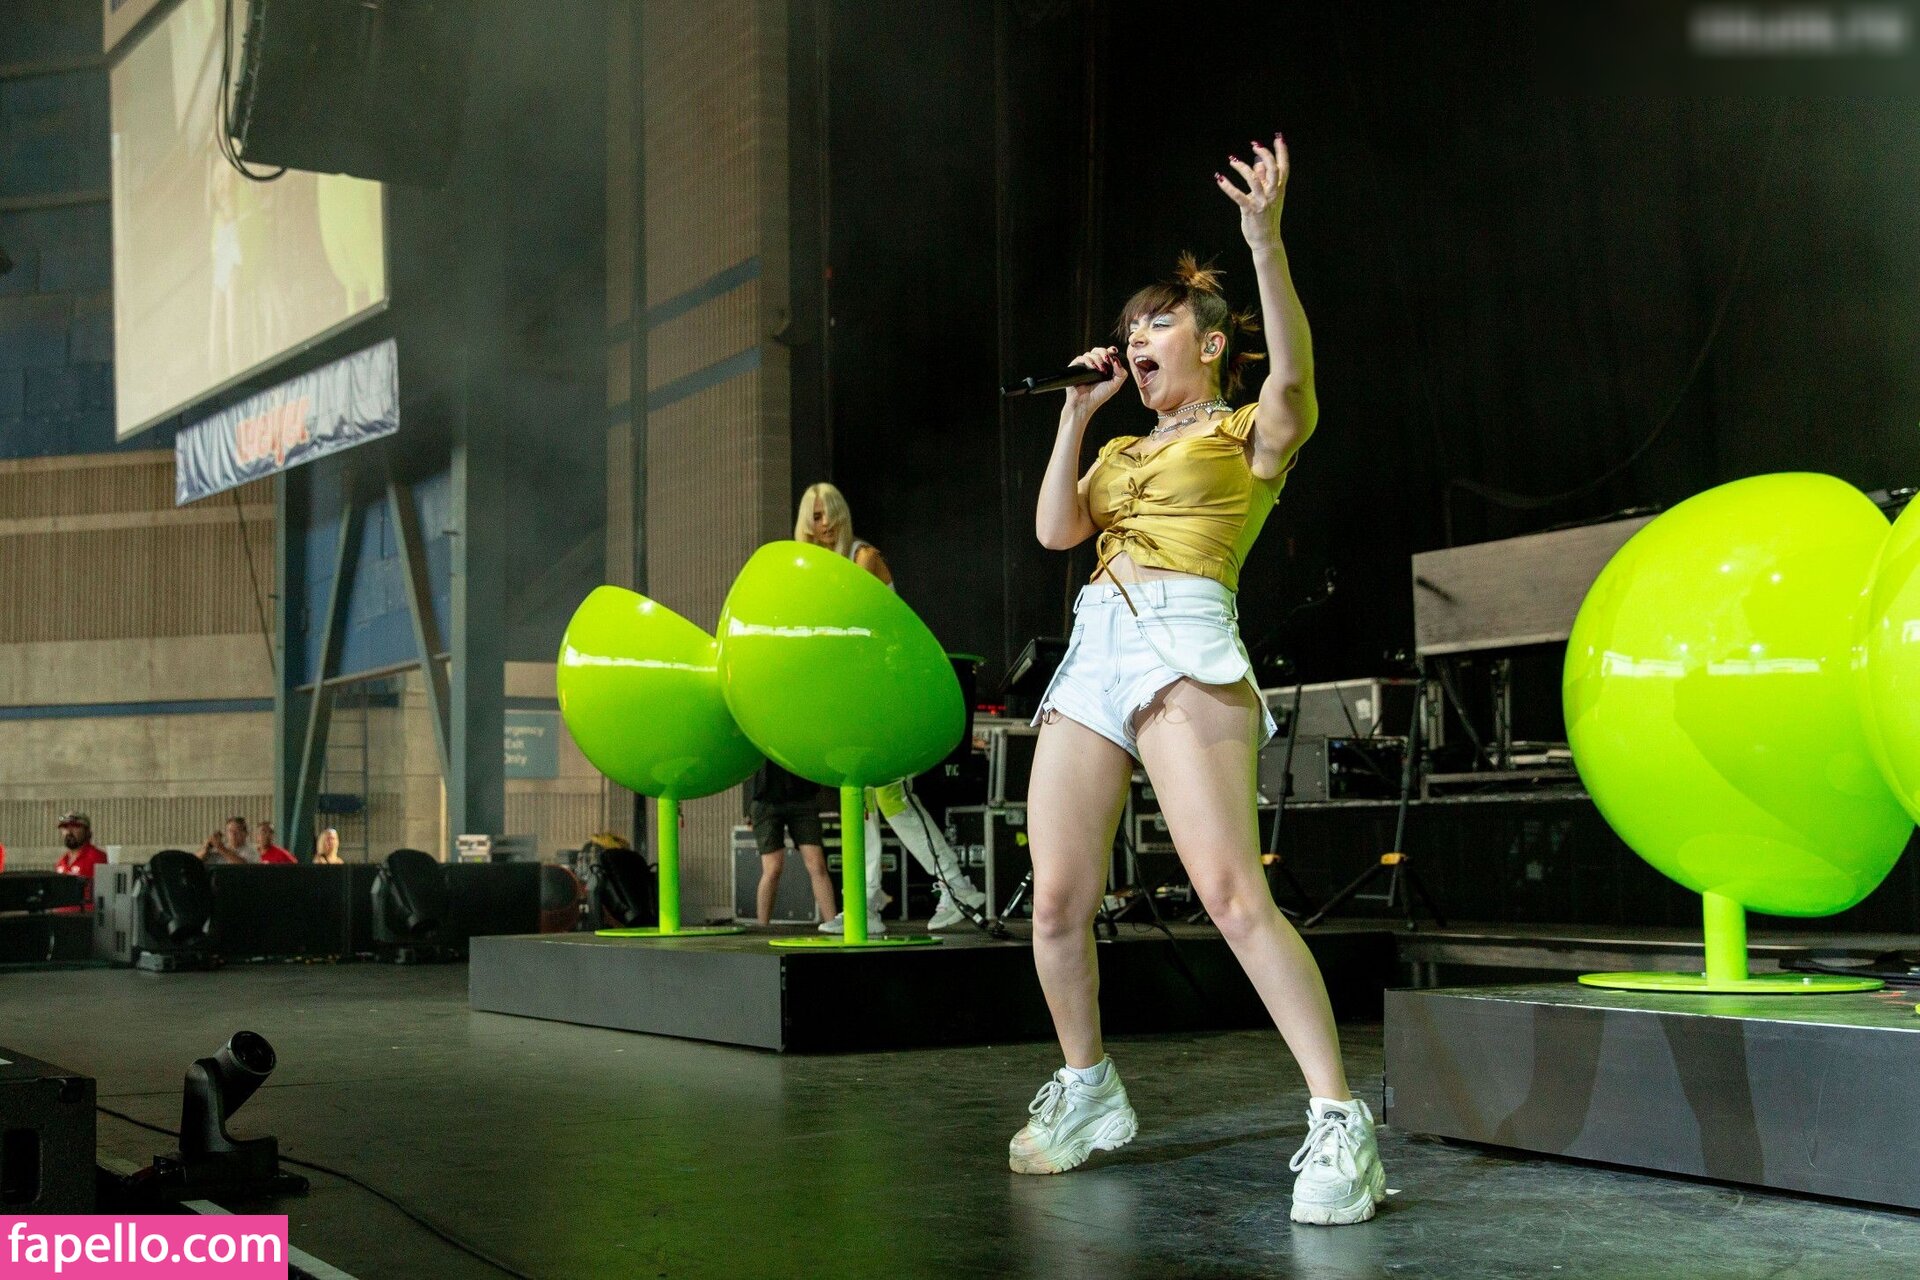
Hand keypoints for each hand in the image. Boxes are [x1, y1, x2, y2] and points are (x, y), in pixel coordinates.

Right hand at [1062, 346, 1127, 416]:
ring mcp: (1084, 366)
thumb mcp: (1115, 385)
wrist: (1084, 404)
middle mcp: (1093, 365)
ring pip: (1090, 353)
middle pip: (1098, 350)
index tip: (1114, 351)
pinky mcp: (1075, 367)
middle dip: (1104, 352)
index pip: (1107, 354)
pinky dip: (1088, 360)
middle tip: (1107, 359)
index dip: (1110, 350)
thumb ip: (1121, 374)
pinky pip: (1081, 358)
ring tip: (1101, 369)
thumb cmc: (1099, 396)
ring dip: (1097, 359)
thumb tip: (1117, 360)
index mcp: (1103, 367)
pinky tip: (1093, 367)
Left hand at [1218, 132, 1287, 247]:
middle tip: (1254, 144)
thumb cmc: (1267, 218)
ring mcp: (1262, 202)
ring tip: (1232, 160)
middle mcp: (1273, 194)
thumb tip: (1257, 163)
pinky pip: (1238, 196)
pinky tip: (1220, 178)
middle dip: (1265, 154)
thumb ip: (1263, 180)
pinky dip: (1228, 186)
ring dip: (1242, 167)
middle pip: (1273, 169)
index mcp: (1278, 190)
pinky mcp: (1250, 210)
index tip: (1278, 137)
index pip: (1283, 167)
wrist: (1267, 241)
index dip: (1282, 152)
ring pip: (1254, 179)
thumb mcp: (1268, 197)